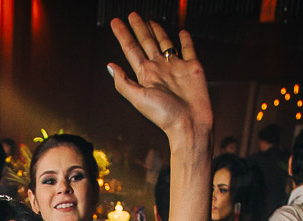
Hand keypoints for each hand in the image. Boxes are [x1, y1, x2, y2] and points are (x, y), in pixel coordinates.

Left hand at [105, 15, 213, 138]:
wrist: (190, 124)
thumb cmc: (165, 116)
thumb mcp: (138, 99)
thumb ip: (123, 83)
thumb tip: (109, 66)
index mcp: (146, 74)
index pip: (131, 49)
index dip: (123, 35)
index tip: (116, 23)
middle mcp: (160, 68)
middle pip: (146, 42)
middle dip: (139, 28)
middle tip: (132, 15)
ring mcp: (176, 67)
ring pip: (165, 42)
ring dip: (157, 31)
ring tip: (150, 21)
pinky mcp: (193, 67)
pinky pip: (189, 49)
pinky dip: (186, 40)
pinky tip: (182, 33)